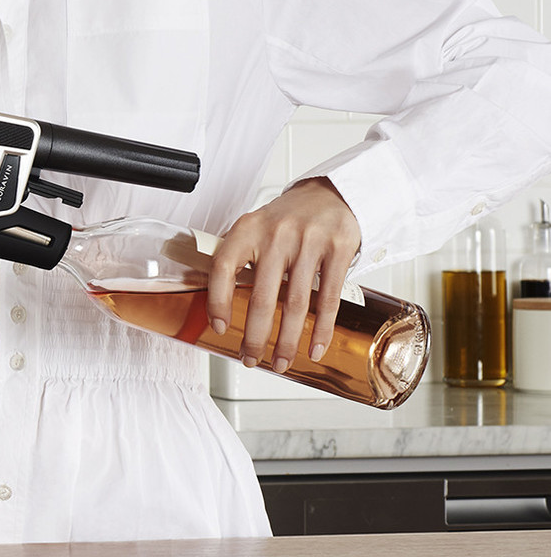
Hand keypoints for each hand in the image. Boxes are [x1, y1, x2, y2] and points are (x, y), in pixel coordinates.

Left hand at [207, 178, 360, 372]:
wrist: (332, 194)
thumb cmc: (288, 219)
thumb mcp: (256, 228)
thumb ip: (239, 259)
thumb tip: (220, 307)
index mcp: (248, 228)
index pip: (223, 268)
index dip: (217, 301)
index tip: (219, 327)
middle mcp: (277, 234)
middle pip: (262, 296)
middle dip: (255, 336)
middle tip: (250, 359)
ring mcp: (309, 241)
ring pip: (295, 304)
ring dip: (287, 341)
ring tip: (280, 361)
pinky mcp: (338, 249)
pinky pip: (327, 298)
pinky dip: (321, 329)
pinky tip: (314, 348)